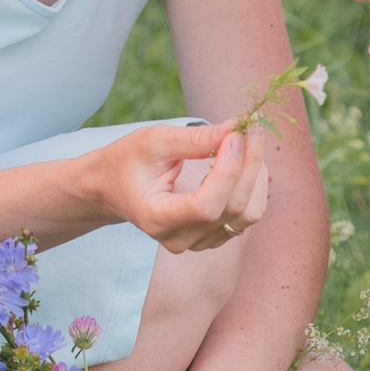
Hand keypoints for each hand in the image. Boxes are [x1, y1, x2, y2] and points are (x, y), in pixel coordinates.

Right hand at [88, 121, 269, 252]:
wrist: (114, 187)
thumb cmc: (129, 160)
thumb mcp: (154, 141)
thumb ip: (195, 139)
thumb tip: (236, 129)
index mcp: (156, 217)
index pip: (205, 205)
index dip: (228, 170)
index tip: (235, 135)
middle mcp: (178, 238)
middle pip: (233, 208)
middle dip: (249, 164)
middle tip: (250, 128)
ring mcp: (197, 242)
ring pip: (247, 214)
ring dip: (256, 175)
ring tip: (247, 142)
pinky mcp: (212, 236)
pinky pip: (247, 216)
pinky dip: (253, 185)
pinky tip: (244, 162)